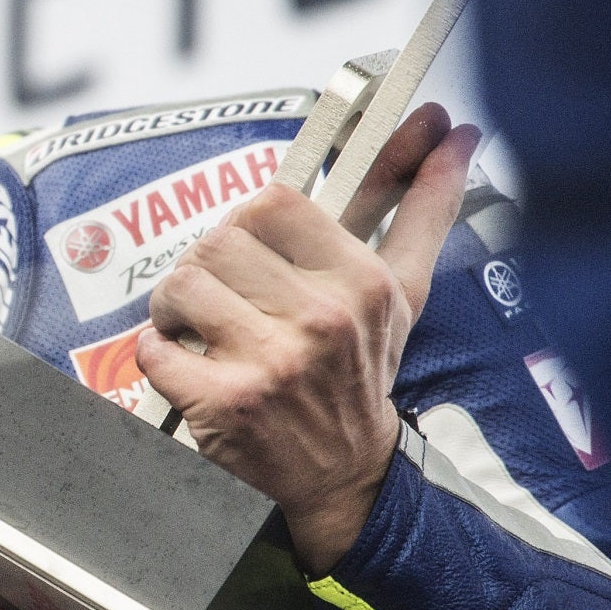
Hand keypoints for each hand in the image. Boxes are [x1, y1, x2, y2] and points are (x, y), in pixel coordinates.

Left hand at [137, 104, 480, 573]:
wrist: (345, 477)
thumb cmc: (360, 372)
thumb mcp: (401, 293)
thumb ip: (424, 208)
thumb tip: (458, 133)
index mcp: (362, 283)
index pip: (273, 202)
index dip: (248, 221)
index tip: (252, 246)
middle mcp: (322, 320)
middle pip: (216, 240)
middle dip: (207, 266)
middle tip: (224, 297)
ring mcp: (272, 363)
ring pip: (179, 284)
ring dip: (173, 307)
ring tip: (200, 330)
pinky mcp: (225, 402)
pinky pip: (152, 346)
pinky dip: (157, 355)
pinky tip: (188, 368)